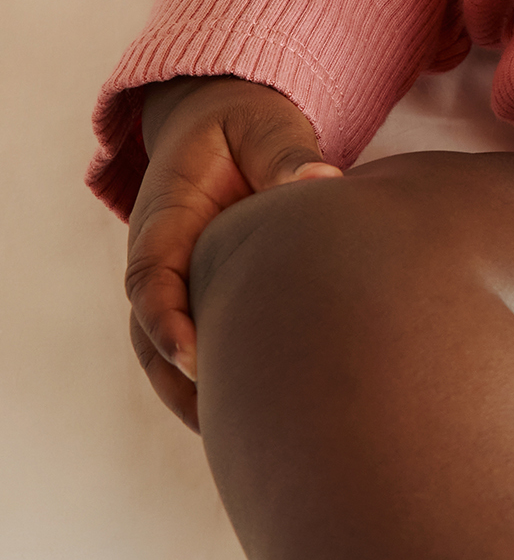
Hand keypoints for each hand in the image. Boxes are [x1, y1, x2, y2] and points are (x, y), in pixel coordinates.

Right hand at [125, 76, 342, 430]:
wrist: (227, 122)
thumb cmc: (247, 124)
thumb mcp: (263, 126)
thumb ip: (284, 155)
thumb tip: (319, 181)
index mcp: (166, 215)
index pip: (150, 276)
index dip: (165, 320)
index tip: (194, 357)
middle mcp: (161, 256)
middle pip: (148, 332)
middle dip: (180, 380)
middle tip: (224, 420)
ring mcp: (175, 282)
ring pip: (164, 354)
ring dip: (194, 394)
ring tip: (239, 437)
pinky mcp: (200, 296)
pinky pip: (195, 349)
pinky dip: (214, 384)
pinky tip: (257, 416)